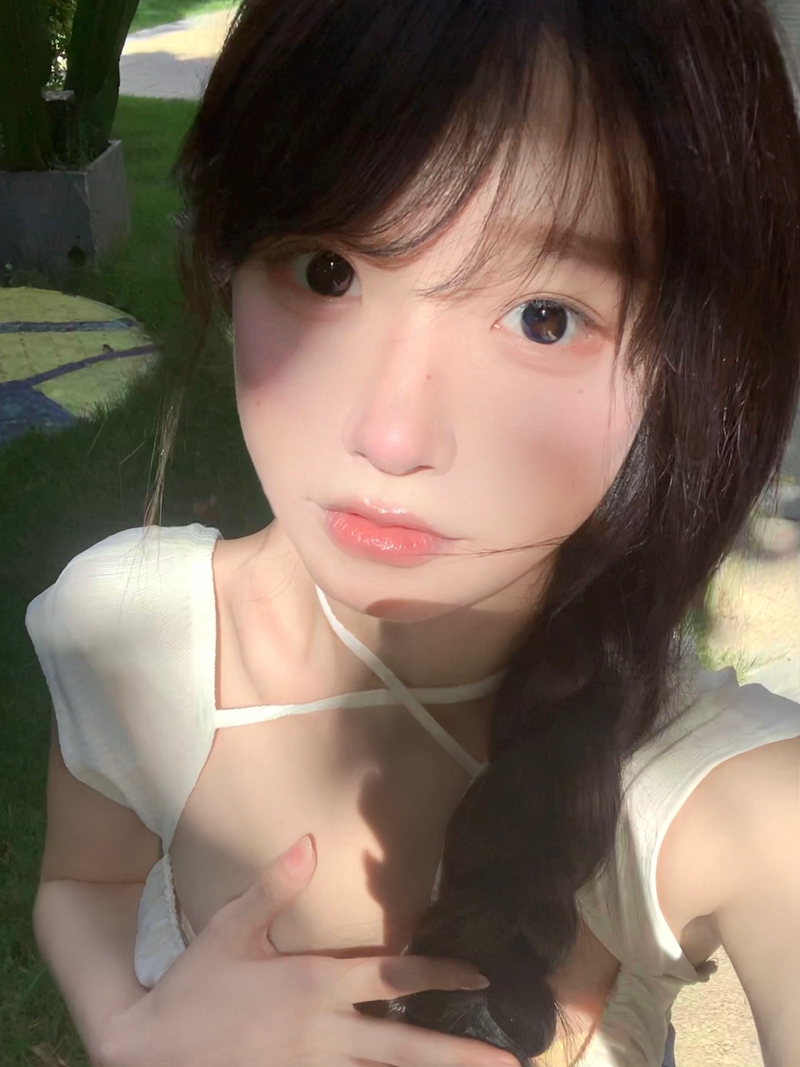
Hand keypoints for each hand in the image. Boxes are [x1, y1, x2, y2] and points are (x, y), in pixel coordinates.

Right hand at [100, 835, 514, 1066]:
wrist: (151, 1053)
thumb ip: (273, 887)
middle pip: (404, 1045)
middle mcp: (322, 1032)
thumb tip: (308, 841)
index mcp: (313, 985)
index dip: (439, 975)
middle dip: (458, 1054)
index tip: (480, 976)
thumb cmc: (194, 987)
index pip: (392, 979)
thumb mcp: (230, 929)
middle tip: (507, 1061)